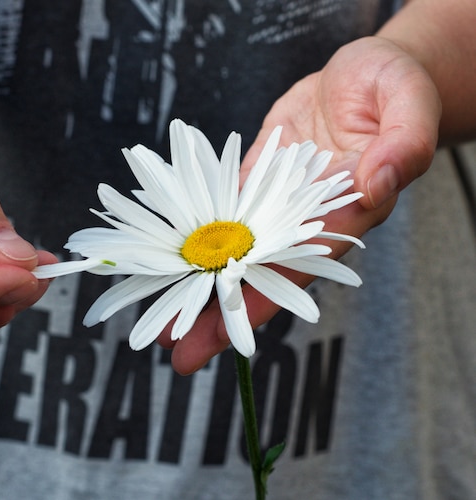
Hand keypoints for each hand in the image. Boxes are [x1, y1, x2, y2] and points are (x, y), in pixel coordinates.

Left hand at [160, 36, 440, 373]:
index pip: (298, 268)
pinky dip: (190, 234)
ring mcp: (273, 204)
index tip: (232, 338)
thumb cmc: (393, 86)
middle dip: (220, 313)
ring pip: (232, 252)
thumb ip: (402, 146)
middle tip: (179, 350)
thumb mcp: (408, 104)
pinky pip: (217, 210)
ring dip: (198, 284)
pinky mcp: (251, 181)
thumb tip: (377, 182)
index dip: (265, 303)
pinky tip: (162, 256)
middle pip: (258, 274)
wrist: (360, 77)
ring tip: (162, 319)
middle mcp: (304, 220)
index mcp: (346, 214)